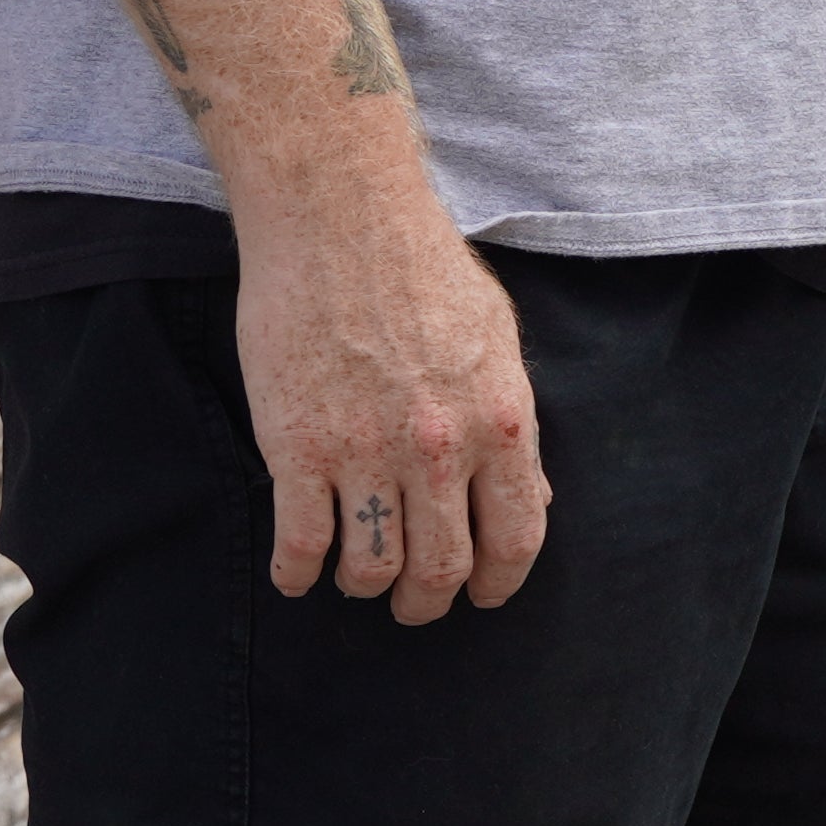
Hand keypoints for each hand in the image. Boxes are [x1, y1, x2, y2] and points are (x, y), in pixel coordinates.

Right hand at [231, 174, 545, 622]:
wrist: (340, 219)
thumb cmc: (423, 270)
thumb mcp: (497, 340)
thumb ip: (511, 423)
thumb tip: (528, 495)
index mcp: (500, 420)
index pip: (516, 538)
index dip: (499, 583)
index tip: (482, 595)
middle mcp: (439, 448)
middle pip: (441, 570)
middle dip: (428, 603)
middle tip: (414, 606)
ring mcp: (365, 452)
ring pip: (371, 569)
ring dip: (366, 586)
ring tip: (359, 577)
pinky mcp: (297, 448)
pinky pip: (300, 547)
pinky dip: (298, 575)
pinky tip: (299, 572)